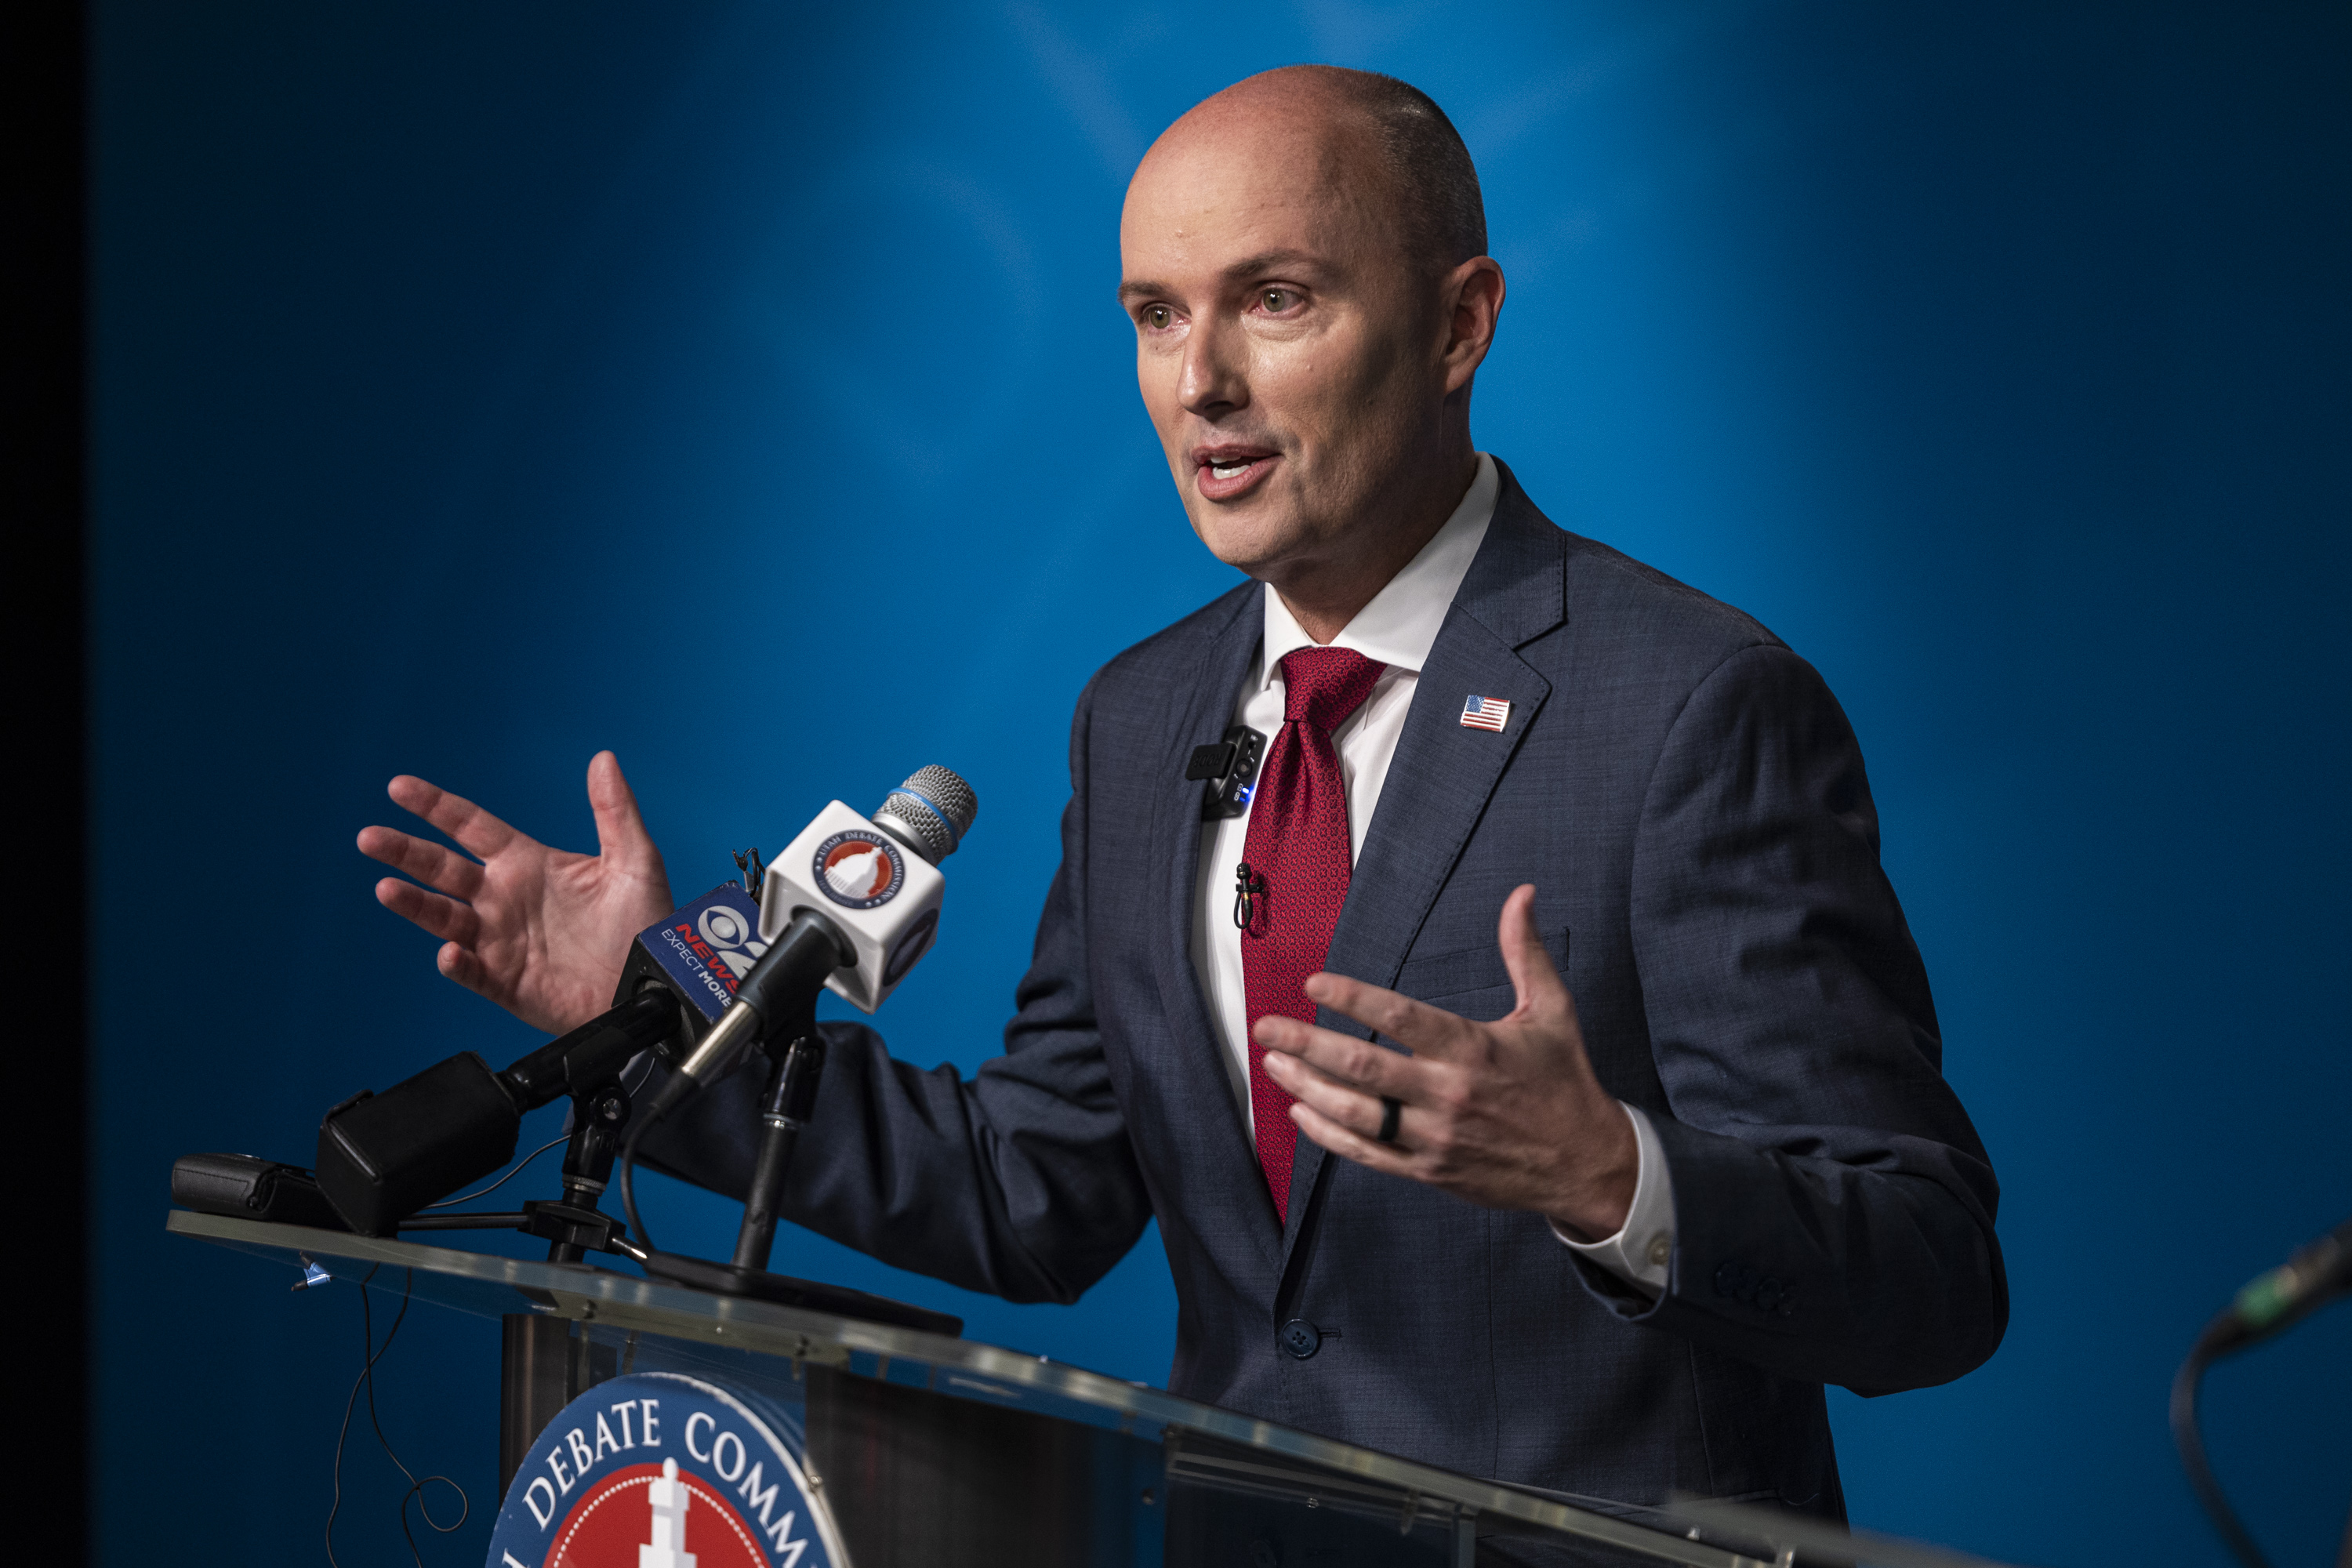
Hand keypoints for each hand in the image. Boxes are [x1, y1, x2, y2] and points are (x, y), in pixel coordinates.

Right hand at [357, 751, 674, 1034]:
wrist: (652, 987)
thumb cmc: (644, 926)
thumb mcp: (635, 861)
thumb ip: (615, 811)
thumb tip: (603, 759)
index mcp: (529, 865)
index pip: (471, 828)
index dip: (436, 807)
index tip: (400, 788)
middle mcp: (506, 900)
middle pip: (442, 869)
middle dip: (405, 853)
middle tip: (370, 838)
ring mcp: (501, 942)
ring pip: (444, 918)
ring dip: (415, 904)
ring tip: (388, 889)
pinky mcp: (507, 983)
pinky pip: (472, 972)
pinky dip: (457, 963)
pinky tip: (450, 951)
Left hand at [1255, 884, 1637, 1239]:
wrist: (1583, 1163)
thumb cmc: (1564, 1080)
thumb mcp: (1552, 1011)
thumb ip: (1525, 952)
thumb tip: (1522, 894)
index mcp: (1472, 1048)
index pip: (1400, 1018)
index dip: (1353, 998)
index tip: (1314, 983)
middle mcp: (1447, 1093)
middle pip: (1363, 1066)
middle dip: (1307, 1044)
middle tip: (1265, 1027)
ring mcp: (1434, 1137)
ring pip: (1356, 1112)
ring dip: (1307, 1086)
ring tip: (1272, 1063)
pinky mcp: (1428, 1171)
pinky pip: (1367, 1153)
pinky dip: (1328, 1134)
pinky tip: (1301, 1110)